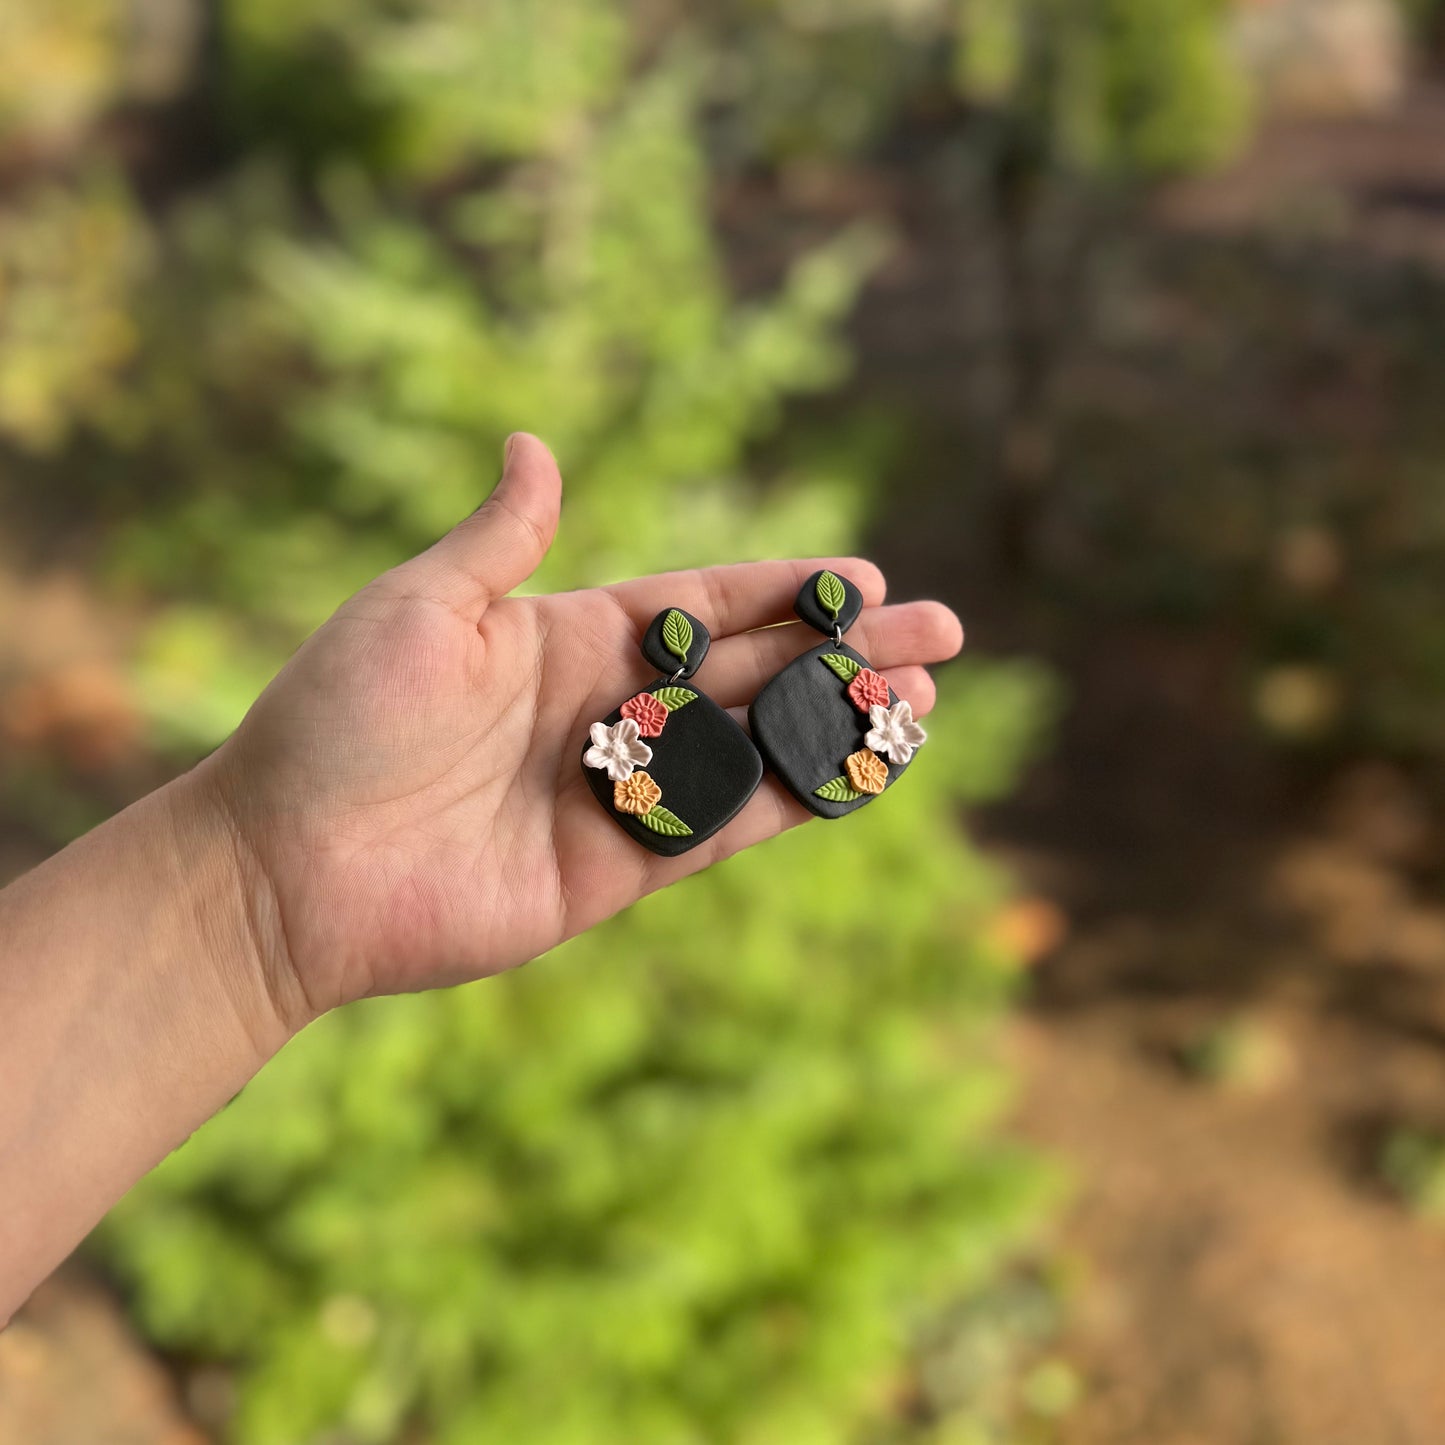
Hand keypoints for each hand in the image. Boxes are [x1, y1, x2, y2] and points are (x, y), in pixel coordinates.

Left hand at [201, 435, 963, 1026]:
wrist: (287, 863)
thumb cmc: (339, 719)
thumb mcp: (419, 606)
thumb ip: (500, 540)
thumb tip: (534, 442)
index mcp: (566, 636)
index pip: (704, 602)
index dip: (785, 589)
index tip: (864, 573)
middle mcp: (606, 710)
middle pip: (755, 672)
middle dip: (846, 652)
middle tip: (941, 632)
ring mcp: (618, 790)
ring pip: (756, 750)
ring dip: (840, 724)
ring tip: (924, 698)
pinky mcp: (618, 867)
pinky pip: (723, 827)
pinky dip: (792, 800)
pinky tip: (859, 772)